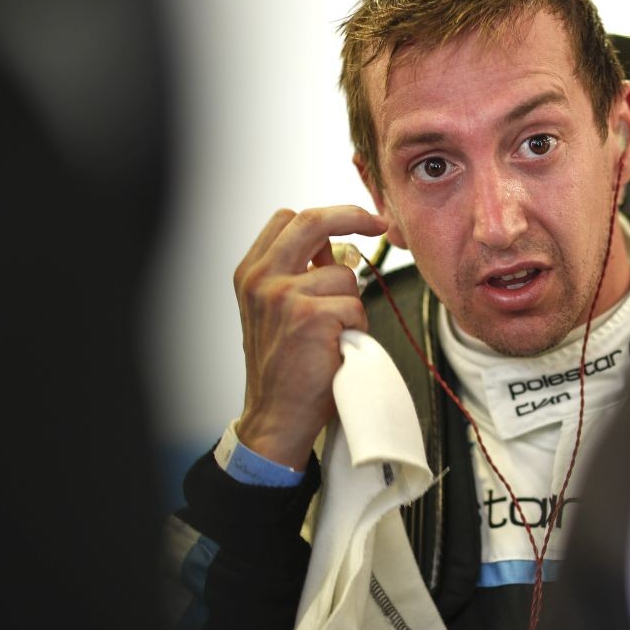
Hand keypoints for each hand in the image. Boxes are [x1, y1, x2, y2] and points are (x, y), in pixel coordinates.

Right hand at [232, 205, 387, 468]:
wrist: (277, 415)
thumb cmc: (284, 367)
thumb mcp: (278, 310)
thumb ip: (298, 274)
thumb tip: (332, 246)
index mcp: (250, 273)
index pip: (288, 219)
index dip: (328, 214)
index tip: (356, 219)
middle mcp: (261, 278)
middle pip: (313, 221)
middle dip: (353, 216)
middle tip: (379, 222)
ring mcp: (284, 295)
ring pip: (344, 275)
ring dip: (351, 304)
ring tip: (333, 335)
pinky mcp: (311, 316)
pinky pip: (355, 306)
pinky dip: (357, 328)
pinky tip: (337, 348)